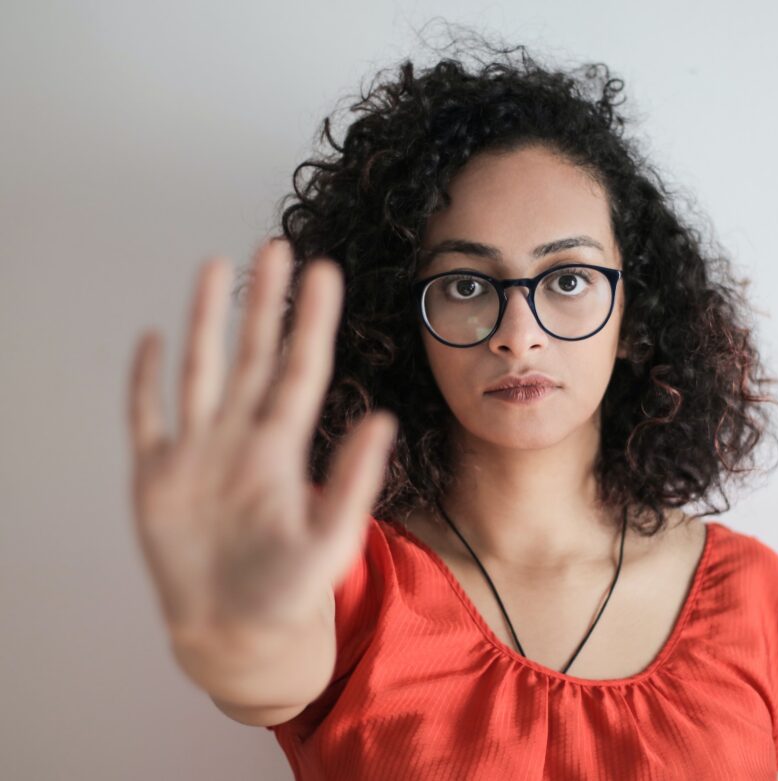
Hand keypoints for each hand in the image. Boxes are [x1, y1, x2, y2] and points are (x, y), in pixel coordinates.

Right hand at [127, 239, 396, 648]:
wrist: (236, 631)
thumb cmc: (289, 590)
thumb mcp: (331, 539)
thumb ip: (353, 481)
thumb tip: (383, 421)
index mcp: (283, 447)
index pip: (300, 369)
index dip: (310, 321)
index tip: (324, 272)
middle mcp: (241, 437)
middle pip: (253, 355)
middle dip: (264, 302)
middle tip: (278, 246)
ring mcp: (197, 452)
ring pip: (201, 371)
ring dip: (206, 321)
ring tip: (216, 268)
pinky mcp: (156, 477)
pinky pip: (148, 418)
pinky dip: (146, 381)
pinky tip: (153, 340)